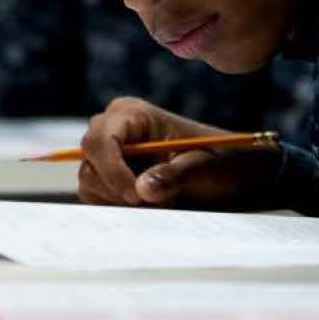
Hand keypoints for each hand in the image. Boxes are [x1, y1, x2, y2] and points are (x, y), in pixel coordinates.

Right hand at [77, 97, 276, 207]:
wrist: (228, 171)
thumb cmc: (220, 161)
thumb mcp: (205, 167)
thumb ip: (176, 175)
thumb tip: (143, 190)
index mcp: (132, 114)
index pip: (100, 140)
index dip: (113, 171)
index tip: (137, 196)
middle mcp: (112, 128)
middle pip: (89, 161)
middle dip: (117, 187)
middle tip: (154, 201)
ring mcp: (107, 151)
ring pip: (89, 181)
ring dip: (120, 199)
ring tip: (158, 200)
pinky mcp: (106, 173)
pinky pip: (95, 194)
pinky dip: (118, 205)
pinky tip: (148, 202)